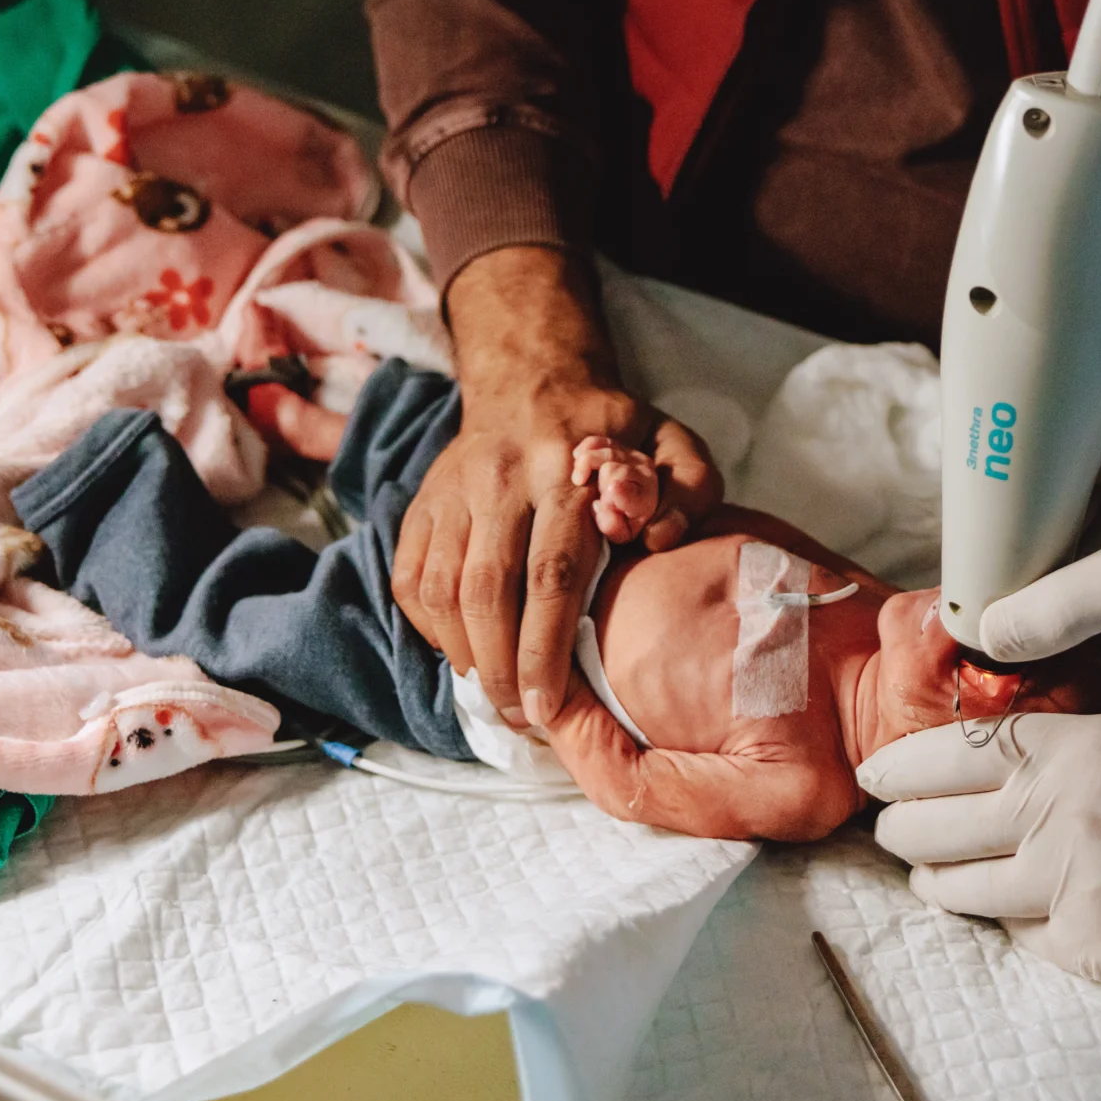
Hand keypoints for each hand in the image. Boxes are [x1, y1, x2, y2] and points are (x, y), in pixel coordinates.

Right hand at [392, 247, 720, 728]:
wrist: (532, 380)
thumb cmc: (614, 431)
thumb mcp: (672, 443)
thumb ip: (689, 489)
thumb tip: (658, 542)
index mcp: (565, 471)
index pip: (551, 573)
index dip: (546, 648)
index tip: (550, 708)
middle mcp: (499, 481)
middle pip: (488, 592)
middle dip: (501, 669)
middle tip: (520, 720)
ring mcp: (451, 492)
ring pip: (442, 590)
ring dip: (464, 657)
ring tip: (495, 700)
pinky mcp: (421, 504)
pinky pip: (411, 578)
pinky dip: (430, 628)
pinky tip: (463, 654)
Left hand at [860, 630, 1100, 985]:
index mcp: (1066, 750)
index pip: (949, 756)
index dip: (898, 766)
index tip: (874, 771)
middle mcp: (1050, 821)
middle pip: (933, 832)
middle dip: (900, 829)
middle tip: (892, 825)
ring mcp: (1067, 892)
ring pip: (962, 894)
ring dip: (937, 882)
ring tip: (930, 874)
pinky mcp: (1092, 950)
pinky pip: (1021, 937)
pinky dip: (1008, 921)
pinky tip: (1007, 910)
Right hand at [978, 386, 1100, 667]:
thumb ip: (1072, 600)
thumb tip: (993, 629)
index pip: (1052, 455)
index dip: (1008, 507)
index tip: (969, 555)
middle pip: (1076, 494)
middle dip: (1037, 547)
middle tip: (988, 599)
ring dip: (1076, 573)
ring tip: (1024, 621)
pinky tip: (1085, 627)